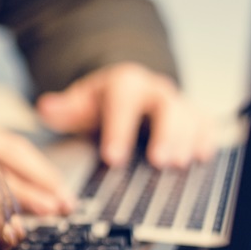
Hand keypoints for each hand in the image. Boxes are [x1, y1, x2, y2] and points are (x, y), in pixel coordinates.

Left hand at [36, 62, 216, 168]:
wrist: (126, 91)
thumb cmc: (100, 102)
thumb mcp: (78, 102)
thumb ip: (63, 109)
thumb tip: (45, 108)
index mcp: (124, 85)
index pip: (123, 103)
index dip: (119, 130)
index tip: (112, 158)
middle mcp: (153, 91)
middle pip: (165, 106)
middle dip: (164, 133)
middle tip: (159, 161)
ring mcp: (174, 103)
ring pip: (188, 115)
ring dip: (186, 140)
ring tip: (179, 164)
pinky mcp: (189, 115)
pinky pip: (203, 123)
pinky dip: (205, 138)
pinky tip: (202, 157)